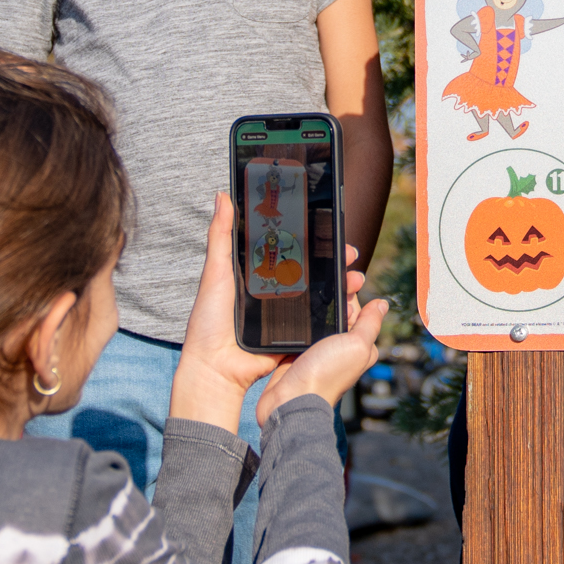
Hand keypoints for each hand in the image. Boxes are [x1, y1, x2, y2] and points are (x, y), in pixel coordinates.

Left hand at [169, 193, 379, 426]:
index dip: (315, 241)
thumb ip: (221, 236)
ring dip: (342, 287)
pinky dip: (337, 315)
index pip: (293, 251)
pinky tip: (349, 306)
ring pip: (322, 296)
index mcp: (259, 274)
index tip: (333, 231)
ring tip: (354, 280)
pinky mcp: (296, 336)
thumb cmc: (209, 321)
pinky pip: (320, 324)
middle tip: (350, 255)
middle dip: (336, 263)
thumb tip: (222, 196)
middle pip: (314, 273)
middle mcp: (276, 292)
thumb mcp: (216, 272)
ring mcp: (288, 315)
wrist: (215, 367)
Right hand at [261, 293, 392, 414]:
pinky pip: (298, 330)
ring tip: (304, 291)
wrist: (290, 400)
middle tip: (321, 283)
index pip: (358, 311)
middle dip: (329, 297)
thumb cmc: (326, 376)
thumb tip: (383, 303)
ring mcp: (317, 350)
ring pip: (316, 319)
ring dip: (310, 308)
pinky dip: (295, 321)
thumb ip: (371, 324)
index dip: (351, 294)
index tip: (344, 280)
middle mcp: (339, 348)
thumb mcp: (357, 345)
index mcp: (359, 345)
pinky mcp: (296, 353)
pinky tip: (290, 309)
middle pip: (336, 313)